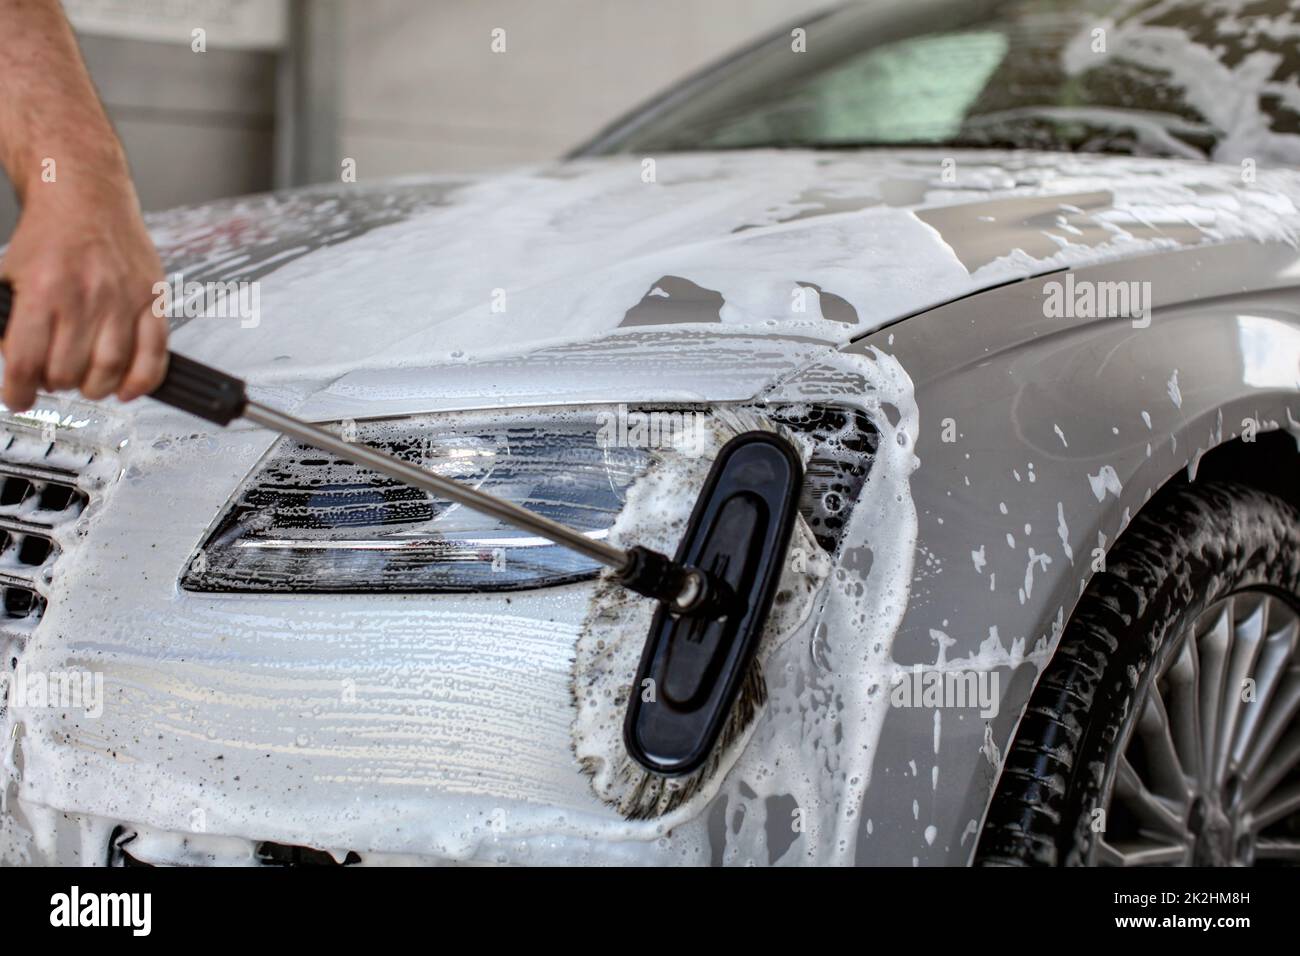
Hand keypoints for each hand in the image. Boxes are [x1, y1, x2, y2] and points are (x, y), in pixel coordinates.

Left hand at [1, 172, 167, 410]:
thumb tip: (14, 363)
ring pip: (110, 371)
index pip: (27, 362)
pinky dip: (142, 382)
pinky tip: (126, 389)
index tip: (20, 398)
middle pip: (68, 372)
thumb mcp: (9, 273)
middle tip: (53, 377)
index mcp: (43, 290)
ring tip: (85, 382)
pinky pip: (154, 355)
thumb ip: (8, 320)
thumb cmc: (49, 235)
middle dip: (55, 384)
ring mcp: (123, 301)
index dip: (20, 391)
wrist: (86, 195)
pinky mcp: (152, 301)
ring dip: (94, 388)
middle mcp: (85, 297)